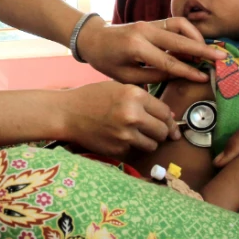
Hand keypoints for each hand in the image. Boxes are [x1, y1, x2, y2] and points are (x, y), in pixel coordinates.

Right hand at [60, 81, 181, 156]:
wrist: (68, 113)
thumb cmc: (93, 97)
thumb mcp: (119, 88)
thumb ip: (144, 100)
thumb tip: (169, 116)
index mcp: (135, 96)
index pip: (165, 112)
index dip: (169, 120)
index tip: (170, 125)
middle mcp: (133, 115)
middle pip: (163, 131)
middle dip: (161, 132)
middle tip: (154, 130)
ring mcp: (125, 134)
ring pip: (152, 145)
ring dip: (148, 141)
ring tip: (136, 134)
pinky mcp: (118, 148)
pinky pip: (134, 150)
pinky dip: (131, 146)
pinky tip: (118, 137)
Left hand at [75, 16, 226, 84]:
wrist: (93, 38)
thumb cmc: (106, 61)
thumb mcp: (126, 77)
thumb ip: (153, 77)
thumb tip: (179, 76)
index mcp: (136, 48)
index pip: (169, 61)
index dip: (188, 70)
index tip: (204, 77)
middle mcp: (145, 31)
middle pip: (180, 40)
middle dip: (202, 50)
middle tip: (221, 58)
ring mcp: (149, 23)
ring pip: (181, 25)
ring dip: (197, 38)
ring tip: (207, 52)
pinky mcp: (152, 21)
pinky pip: (175, 23)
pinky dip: (189, 32)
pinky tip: (195, 44)